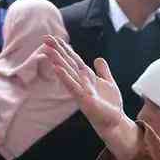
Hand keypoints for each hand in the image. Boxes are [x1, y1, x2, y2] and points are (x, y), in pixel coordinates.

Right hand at [43, 35, 139, 159]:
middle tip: (45, 38)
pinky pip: (73, 87)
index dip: (65, 49)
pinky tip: (57, 68)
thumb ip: (103, 71)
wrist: (115, 122)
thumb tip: (98, 59)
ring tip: (47, 49)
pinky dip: (65, 77)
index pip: (74, 59)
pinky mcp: (84, 100)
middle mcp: (81, 82)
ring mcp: (81, 91)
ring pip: (68, 72)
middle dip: (57, 51)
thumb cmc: (110, 105)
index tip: (54, 38)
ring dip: (57, 61)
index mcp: (87, 77)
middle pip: (68, 63)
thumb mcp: (108, 83)